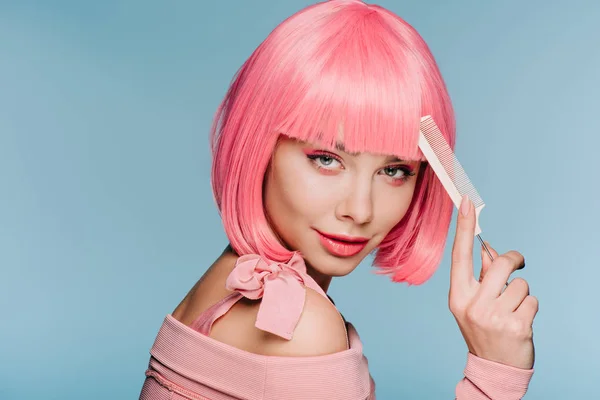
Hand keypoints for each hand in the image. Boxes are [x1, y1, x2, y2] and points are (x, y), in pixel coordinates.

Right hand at [448, 195, 537, 369]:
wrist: (493, 367)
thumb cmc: (483, 329)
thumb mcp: (473, 303)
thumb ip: (480, 276)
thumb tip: (490, 251)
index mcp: (458, 296)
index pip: (460, 255)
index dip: (464, 227)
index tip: (466, 202)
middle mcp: (472, 304)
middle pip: (500, 263)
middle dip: (514, 261)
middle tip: (518, 264)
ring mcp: (493, 316)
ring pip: (520, 284)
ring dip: (521, 294)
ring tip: (512, 311)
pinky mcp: (516, 326)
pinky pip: (532, 301)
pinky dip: (530, 308)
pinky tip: (520, 322)